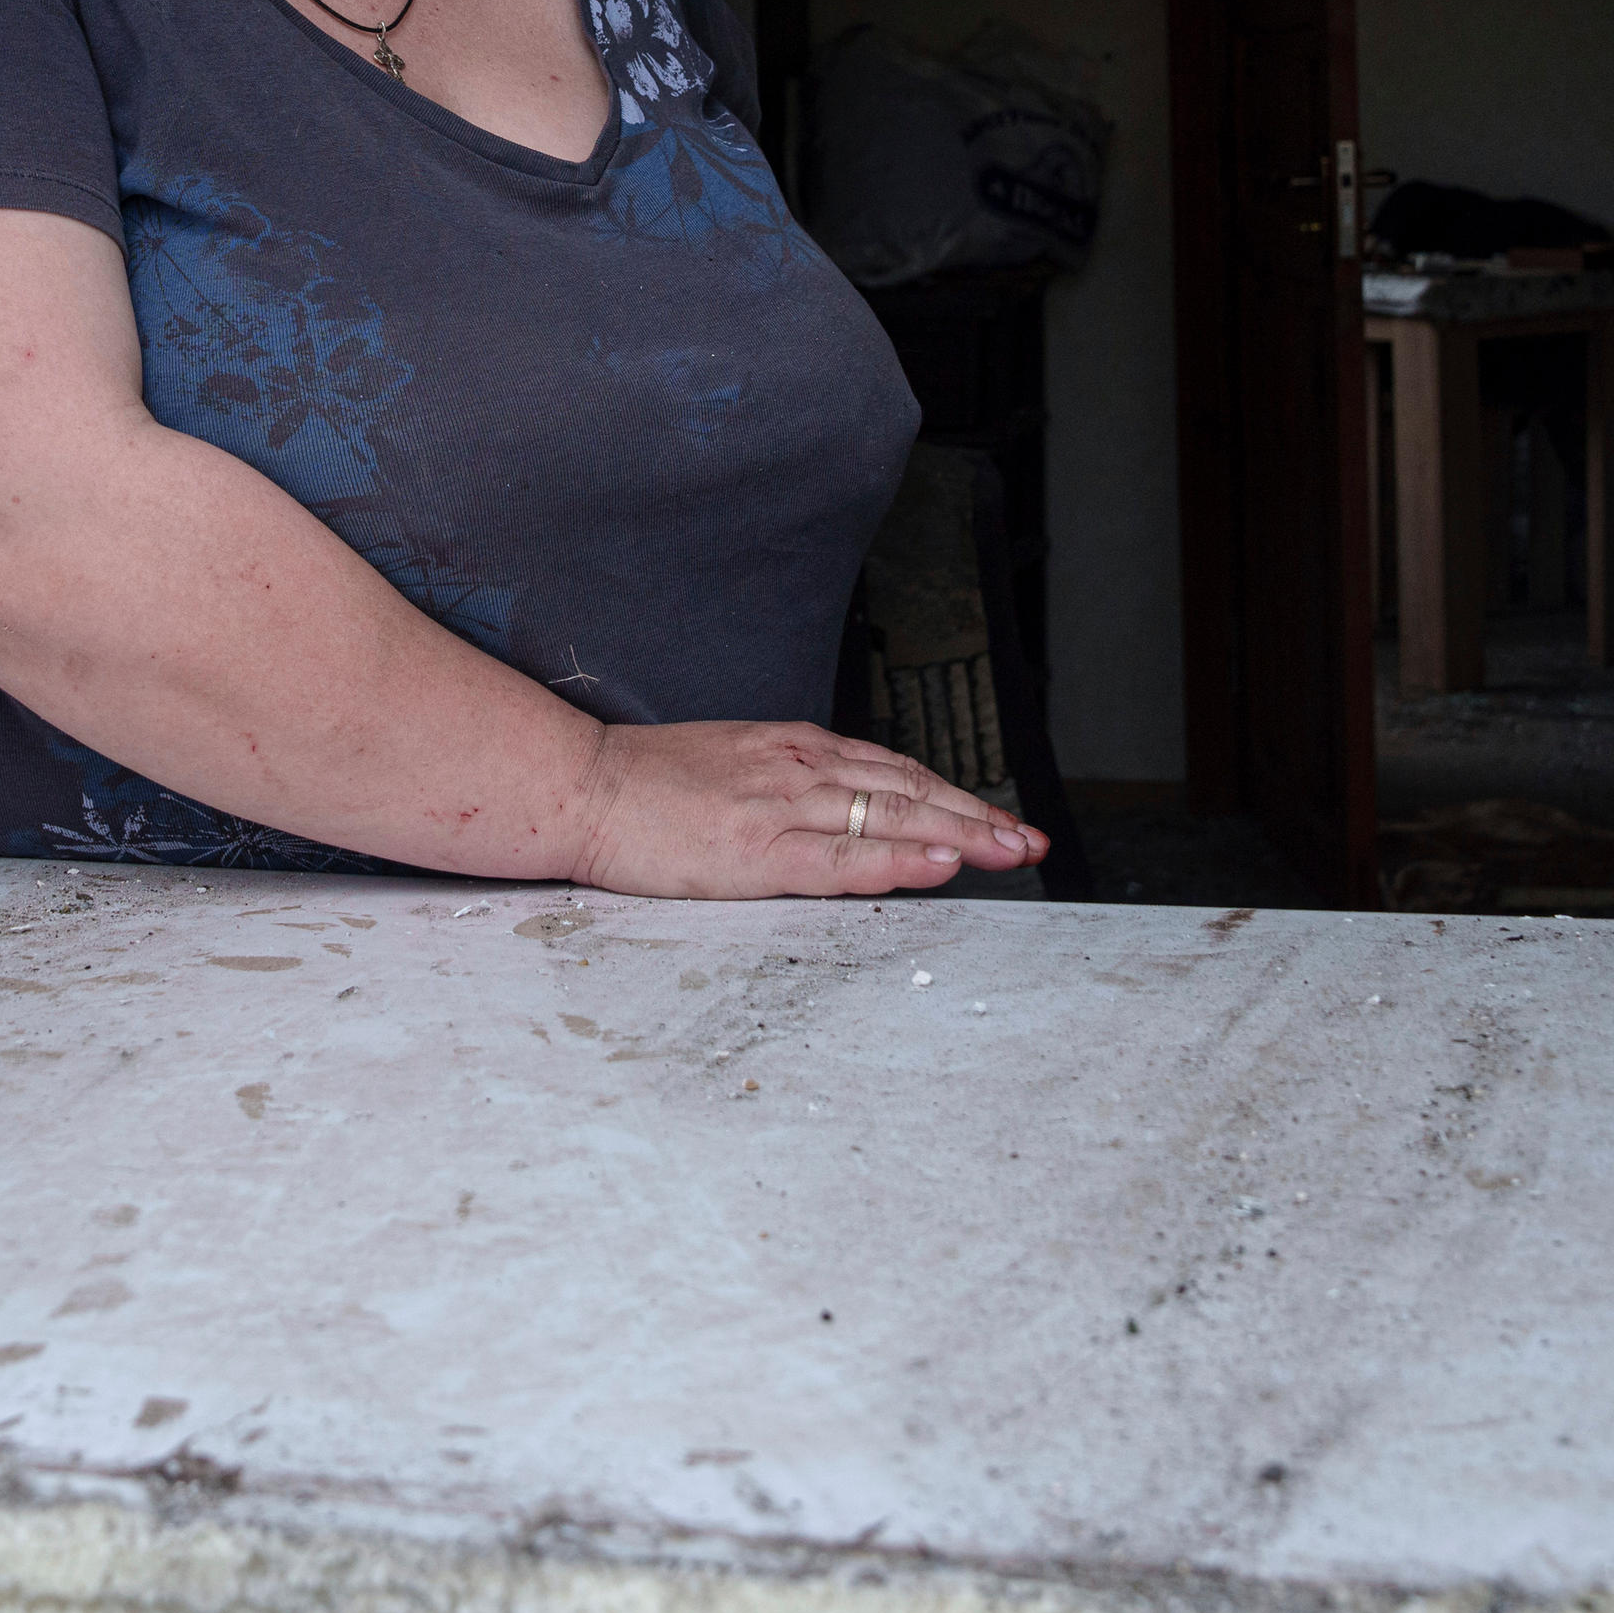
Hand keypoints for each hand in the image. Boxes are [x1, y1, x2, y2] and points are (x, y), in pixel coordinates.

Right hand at [562, 719, 1048, 899]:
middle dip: (979, 816)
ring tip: (1013, 852)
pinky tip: (940, 866)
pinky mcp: (757, 851)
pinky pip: (844, 860)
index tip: (997, 818)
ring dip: (962, 836)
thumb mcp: (730, 762)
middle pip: (910, 791)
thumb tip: (833, 805)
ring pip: (893, 819)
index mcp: (792, 747)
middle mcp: (799, 768)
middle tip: (1032, 840)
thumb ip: (785, 779)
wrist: (580, 784)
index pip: (895, 770)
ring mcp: (781, 807)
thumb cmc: (643, 782)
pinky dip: (899, 862)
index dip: (954, 795)